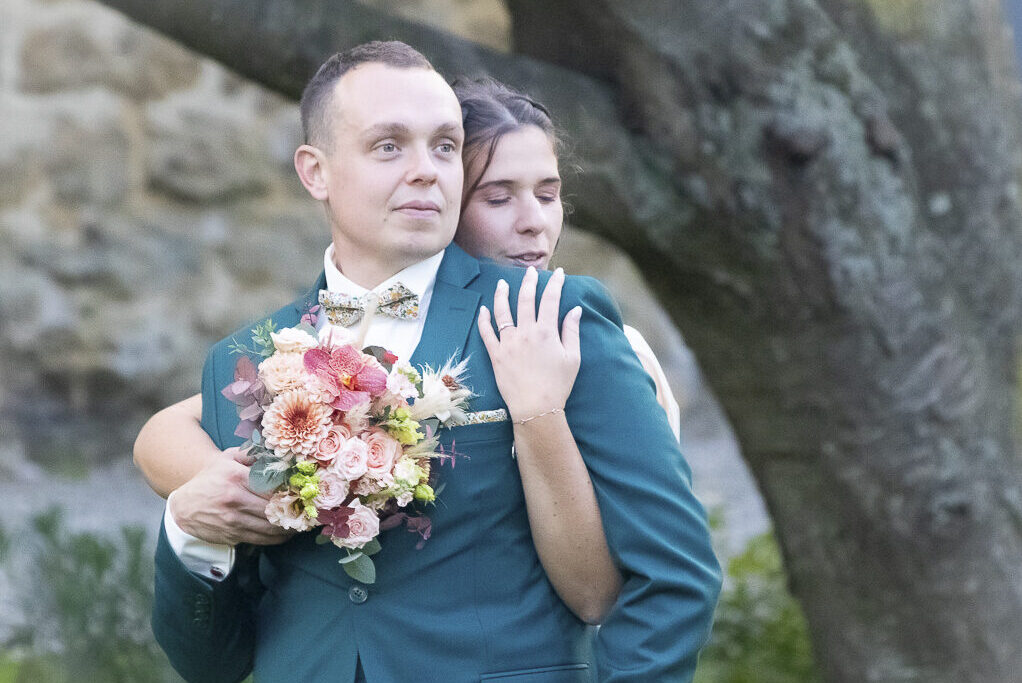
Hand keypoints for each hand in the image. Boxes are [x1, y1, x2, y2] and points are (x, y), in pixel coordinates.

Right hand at [168, 449, 293, 545]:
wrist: (184, 507)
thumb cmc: (210, 478)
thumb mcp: (227, 458)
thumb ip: (252, 453)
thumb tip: (279, 453)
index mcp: (236, 476)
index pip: (272, 485)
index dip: (292, 489)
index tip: (305, 491)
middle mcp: (235, 498)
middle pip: (274, 507)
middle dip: (294, 510)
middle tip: (309, 509)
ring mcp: (233, 519)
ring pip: (271, 526)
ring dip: (290, 527)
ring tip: (302, 522)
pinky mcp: (233, 535)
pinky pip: (262, 539)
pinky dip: (278, 538)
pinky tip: (287, 532)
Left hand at [478, 266, 581, 421]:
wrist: (536, 407)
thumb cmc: (558, 385)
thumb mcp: (572, 357)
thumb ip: (571, 331)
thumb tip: (575, 310)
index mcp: (547, 331)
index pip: (551, 299)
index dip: (555, 283)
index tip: (558, 274)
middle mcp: (526, 332)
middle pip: (526, 299)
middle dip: (529, 281)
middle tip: (531, 272)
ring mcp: (508, 342)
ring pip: (502, 311)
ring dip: (502, 294)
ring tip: (502, 283)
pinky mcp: (496, 354)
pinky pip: (486, 332)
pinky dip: (484, 319)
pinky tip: (484, 309)